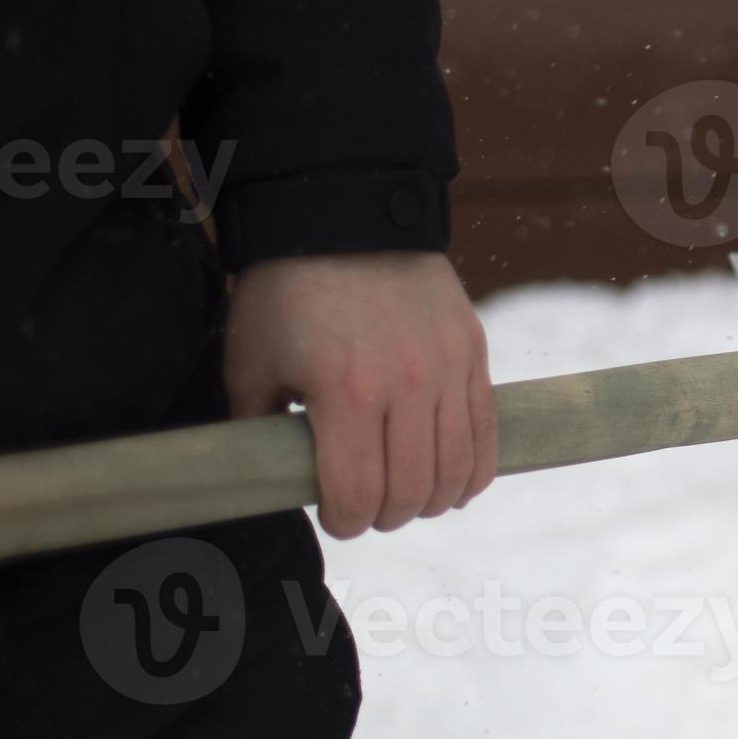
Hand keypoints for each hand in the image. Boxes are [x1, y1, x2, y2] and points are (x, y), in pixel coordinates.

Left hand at [223, 252, 496, 537]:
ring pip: (457, 473)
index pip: (358, 495)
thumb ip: (260, 430)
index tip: (333, 516)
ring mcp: (449, 370)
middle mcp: (407, 386)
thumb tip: (272, 482)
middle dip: (385, 516)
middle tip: (366, 508)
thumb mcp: (250, 365)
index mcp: (345, 392)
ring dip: (431, 501)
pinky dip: (472, 472)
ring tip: (407, 496)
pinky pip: (488, 435)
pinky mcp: (474, 355)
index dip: (344, 522)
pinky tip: (451, 481)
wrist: (343, 216)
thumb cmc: (284, 293)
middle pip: (412, 493)